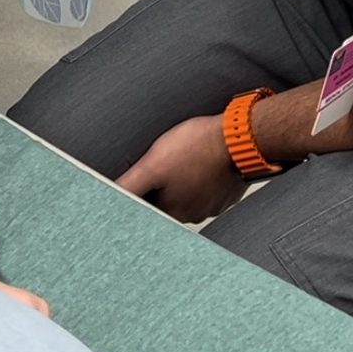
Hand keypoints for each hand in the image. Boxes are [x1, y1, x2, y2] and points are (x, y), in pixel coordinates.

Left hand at [117, 115, 248, 224]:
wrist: (240, 137)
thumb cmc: (198, 147)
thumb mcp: (152, 164)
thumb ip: (129, 186)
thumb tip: (112, 197)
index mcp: (173, 211)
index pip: (146, 209)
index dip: (139, 193)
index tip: (141, 179)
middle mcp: (193, 213)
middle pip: (166, 202)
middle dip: (159, 185)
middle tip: (161, 163)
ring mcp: (212, 203)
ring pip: (187, 193)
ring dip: (180, 179)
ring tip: (180, 159)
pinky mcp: (225, 192)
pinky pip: (207, 187)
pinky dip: (200, 176)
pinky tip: (198, 162)